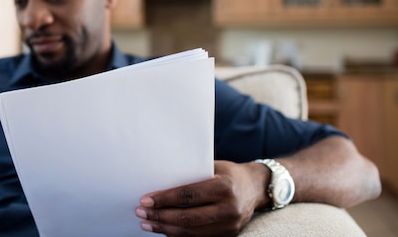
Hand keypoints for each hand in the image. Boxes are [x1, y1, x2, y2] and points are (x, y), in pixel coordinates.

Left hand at [135, 160, 268, 236]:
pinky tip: (164, 229)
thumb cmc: (228, 173)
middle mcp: (228, 209)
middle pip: (187, 218)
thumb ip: (191, 175)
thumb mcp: (212, 167)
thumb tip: (158, 181)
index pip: (187, 196)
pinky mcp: (228, 235)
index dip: (164, 199)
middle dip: (160, 217)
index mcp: (223, 188)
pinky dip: (178, 235)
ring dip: (165, 229)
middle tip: (141, 213)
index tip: (145, 200)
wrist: (256, 187)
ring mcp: (229, 226)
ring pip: (191, 232)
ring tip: (147, 223)